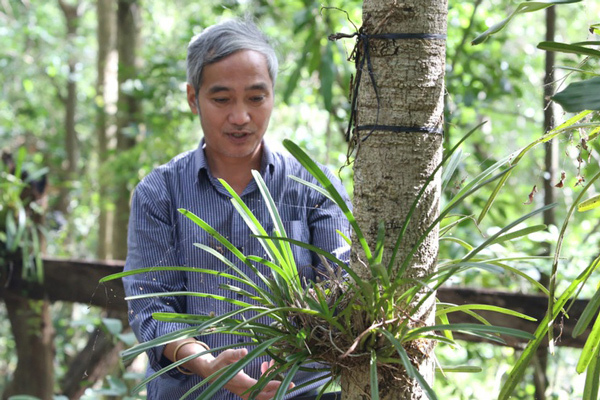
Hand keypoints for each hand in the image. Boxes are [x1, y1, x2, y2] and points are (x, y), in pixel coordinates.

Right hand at [170, 342, 293, 399]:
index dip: (273, 385)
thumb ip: (235, 355)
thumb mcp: (226, 356)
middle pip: (265, 395)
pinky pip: (260, 390)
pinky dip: (266, 380)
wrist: (211, 372)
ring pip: (264, 394)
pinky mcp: (247, 391)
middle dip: (279, 390)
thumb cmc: (219, 363)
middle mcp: (244, 391)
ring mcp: (246, 393)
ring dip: (273, 383)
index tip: (285, 383)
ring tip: (273, 365)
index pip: (260, 387)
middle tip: (292, 383)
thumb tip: (245, 352)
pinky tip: (265, 365)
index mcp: (240, 382)